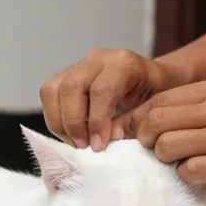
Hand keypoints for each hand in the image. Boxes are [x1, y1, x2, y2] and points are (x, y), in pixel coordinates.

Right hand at [40, 48, 174, 150]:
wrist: (154, 79)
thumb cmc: (157, 95)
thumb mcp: (154, 108)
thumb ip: (131, 122)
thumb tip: (103, 140)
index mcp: (124, 63)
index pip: (101, 90)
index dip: (97, 121)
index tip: (98, 146)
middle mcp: (99, 58)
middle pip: (72, 87)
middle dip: (73, 123)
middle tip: (84, 146)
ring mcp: (80, 64)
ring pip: (53, 89)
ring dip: (60, 122)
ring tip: (76, 142)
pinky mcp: (67, 73)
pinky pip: (49, 93)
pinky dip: (55, 117)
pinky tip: (70, 133)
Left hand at [119, 80, 205, 189]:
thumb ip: (201, 106)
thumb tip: (156, 120)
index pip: (160, 99)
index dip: (140, 118)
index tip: (134, 132)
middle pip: (157, 122)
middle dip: (147, 139)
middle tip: (154, 150)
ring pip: (167, 146)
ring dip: (166, 159)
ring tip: (181, 162)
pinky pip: (189, 170)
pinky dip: (188, 175)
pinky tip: (201, 173)